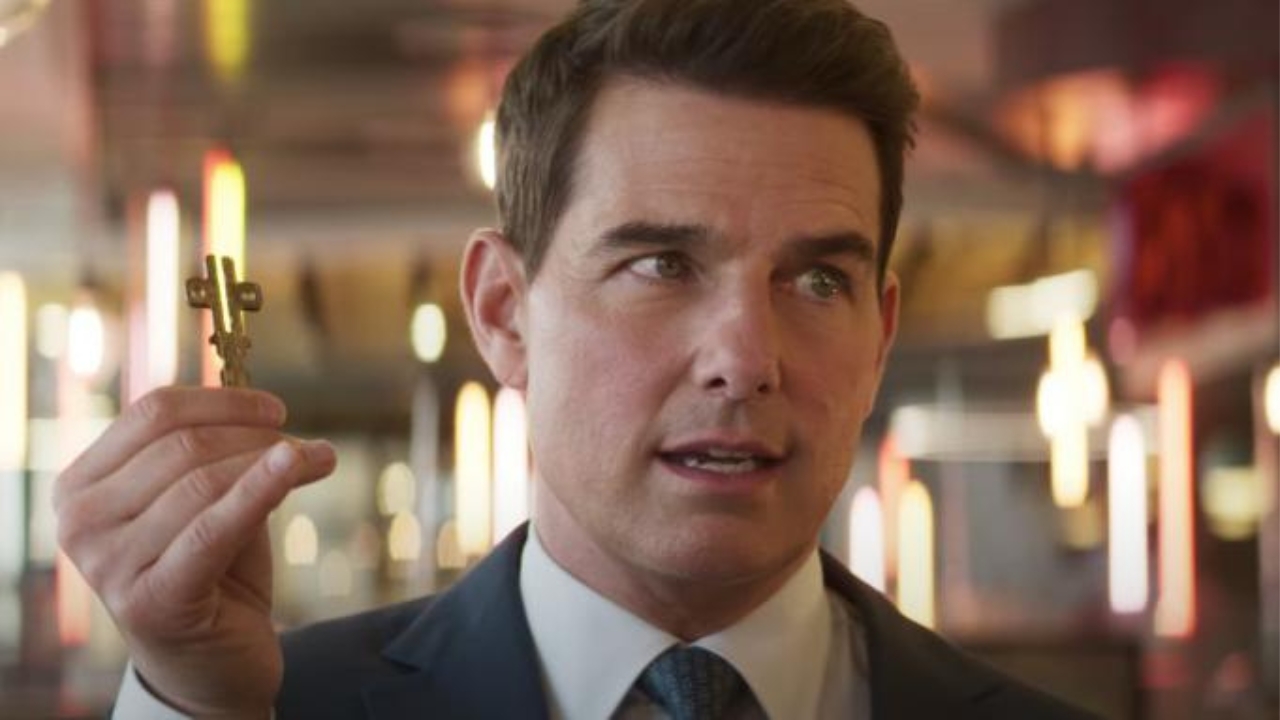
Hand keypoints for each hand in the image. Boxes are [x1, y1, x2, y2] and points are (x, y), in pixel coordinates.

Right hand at [54, 386, 336, 717]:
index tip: (277, 410)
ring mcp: (106, 565)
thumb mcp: (205, 502)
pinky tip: (298, 467)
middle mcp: (79, 523)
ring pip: (202, 482)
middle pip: (182, 446)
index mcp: (80, 486)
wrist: (212, 665)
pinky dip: (259, 490)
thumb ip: (216, 455)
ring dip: (274, 463)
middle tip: (309, 448)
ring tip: (320, 461)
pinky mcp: (149, 600)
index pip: (152, 413)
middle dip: (257, 437)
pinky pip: (212, 528)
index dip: (222, 402)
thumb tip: (262, 409)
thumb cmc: (210, 573)